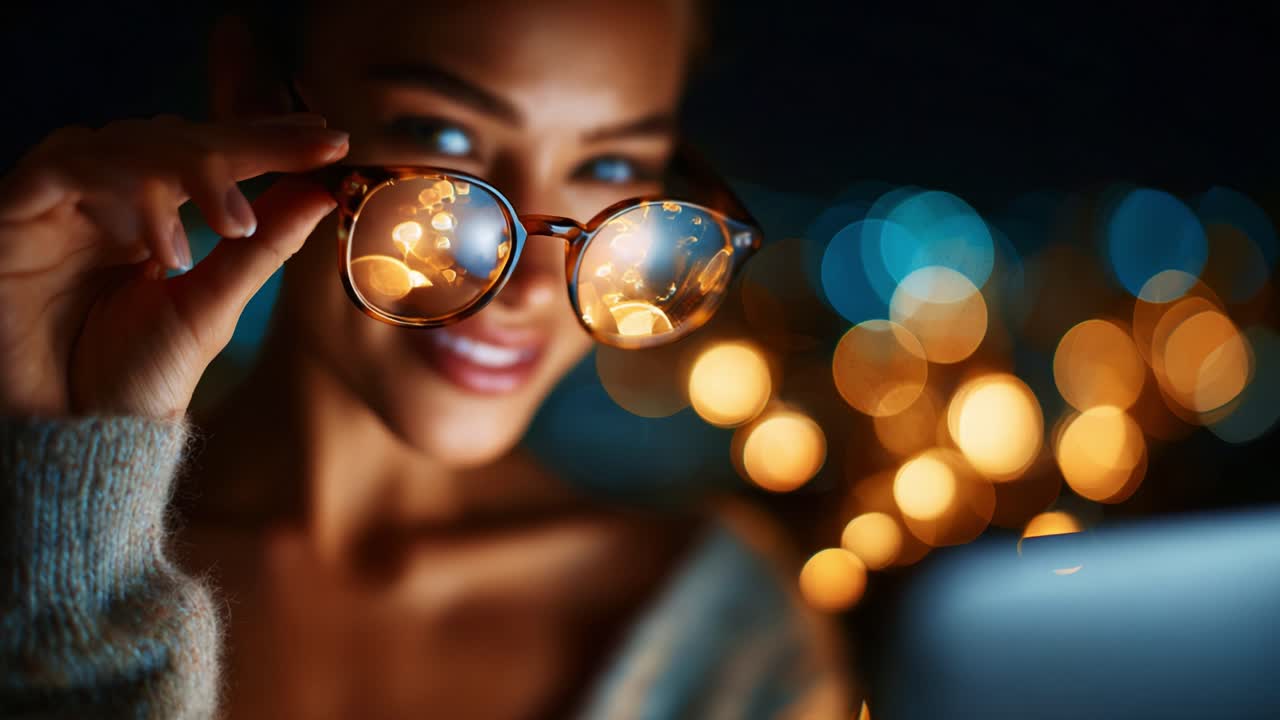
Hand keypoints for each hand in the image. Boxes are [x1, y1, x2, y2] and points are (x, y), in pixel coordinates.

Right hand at [0, 114, 348, 418]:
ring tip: (236, 224)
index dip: (267, 140)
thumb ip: (261, 247)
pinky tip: (170, 247)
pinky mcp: (12, 214)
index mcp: (148, 212)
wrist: (77, 436)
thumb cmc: (138, 378)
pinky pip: (64, 168)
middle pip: (171, 135)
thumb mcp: (212, 305)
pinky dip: (124, 193)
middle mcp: (102, 198)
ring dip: (189, 168)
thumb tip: (323, 193)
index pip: (209, 155)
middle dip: (243, 142)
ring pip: (124, 141)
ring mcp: (57, 204)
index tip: (332, 141)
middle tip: (309, 152)